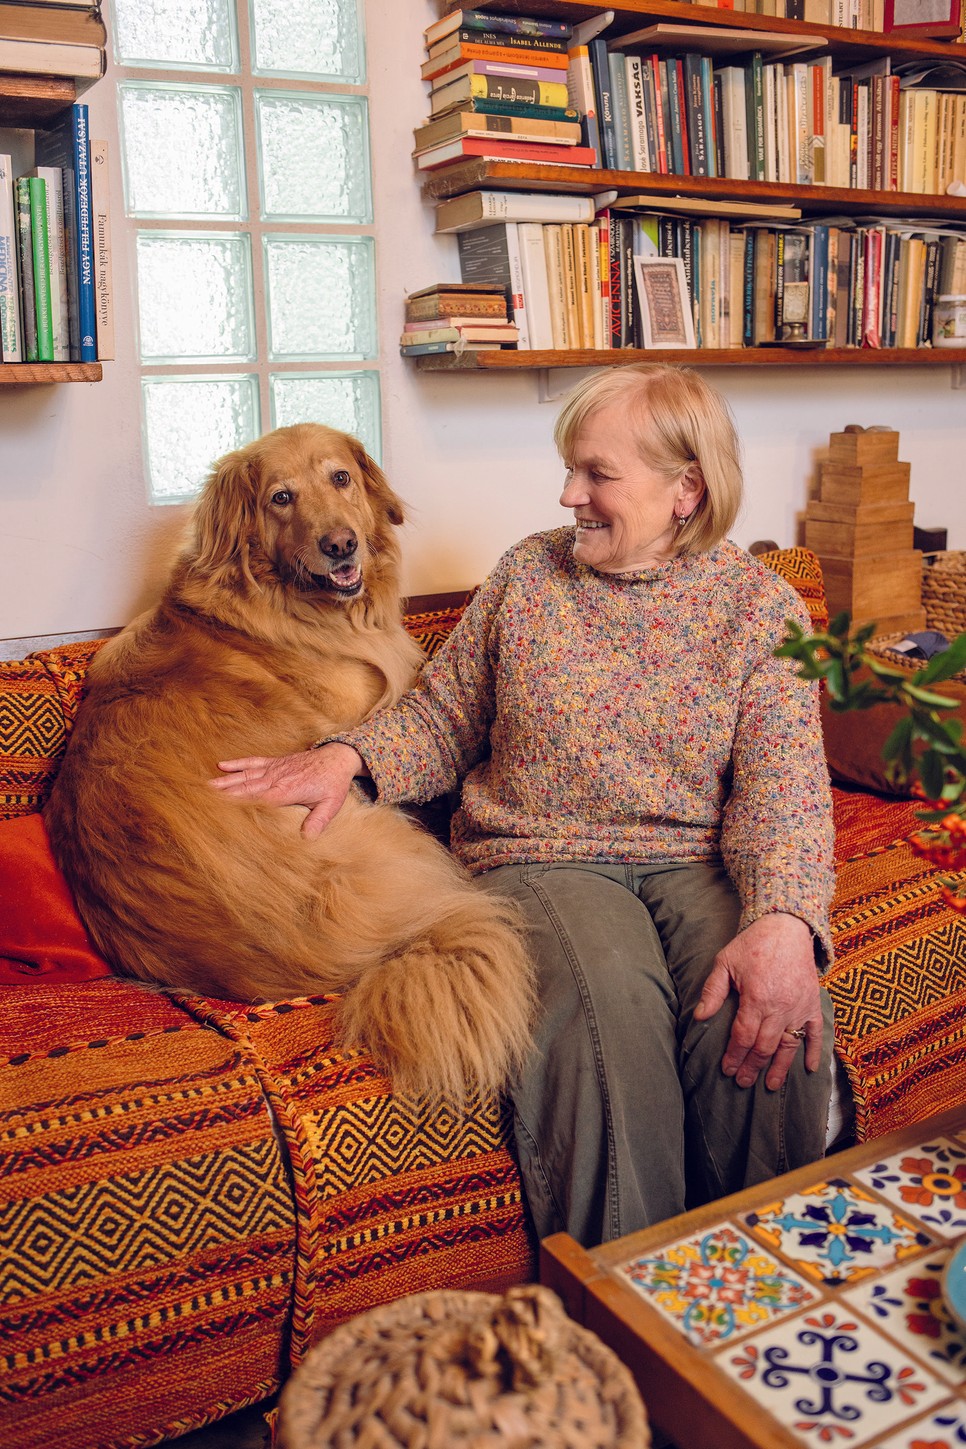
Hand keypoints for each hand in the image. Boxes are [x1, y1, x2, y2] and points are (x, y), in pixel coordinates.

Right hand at [210, 742, 364, 838]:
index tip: (222, 812)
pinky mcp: (275, 762)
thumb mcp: (331, 805)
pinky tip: (221, 765)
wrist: (338, 757)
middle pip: (246, 787)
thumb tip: (307, 838)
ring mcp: (274, 768)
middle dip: (224, 795)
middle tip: (202, 800)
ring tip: (205, 786)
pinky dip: (237, 763)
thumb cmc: (333, 783)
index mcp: (287, 791)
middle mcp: (276, 778)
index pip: (259, 799)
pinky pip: (253, 762)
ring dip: (225, 781)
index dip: (240, 804)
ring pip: (245, 775)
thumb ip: (318, 821)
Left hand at [693, 913, 823, 1091]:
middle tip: (743, 1083)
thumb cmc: (752, 944)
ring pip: (789, 1046)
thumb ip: (712, 991)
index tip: (727, 1070)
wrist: (786, 926)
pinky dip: (815, 1052)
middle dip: (752, 1067)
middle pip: (764, 1047)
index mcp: (757, 999)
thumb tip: (700, 1017)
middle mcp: (780, 1008)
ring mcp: (799, 1008)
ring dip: (780, 1068)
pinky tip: (811, 1069)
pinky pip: (816, 1033)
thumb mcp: (725, 962)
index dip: (734, 1056)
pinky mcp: (813, 1004)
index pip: (743, 1037)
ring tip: (771, 1086)